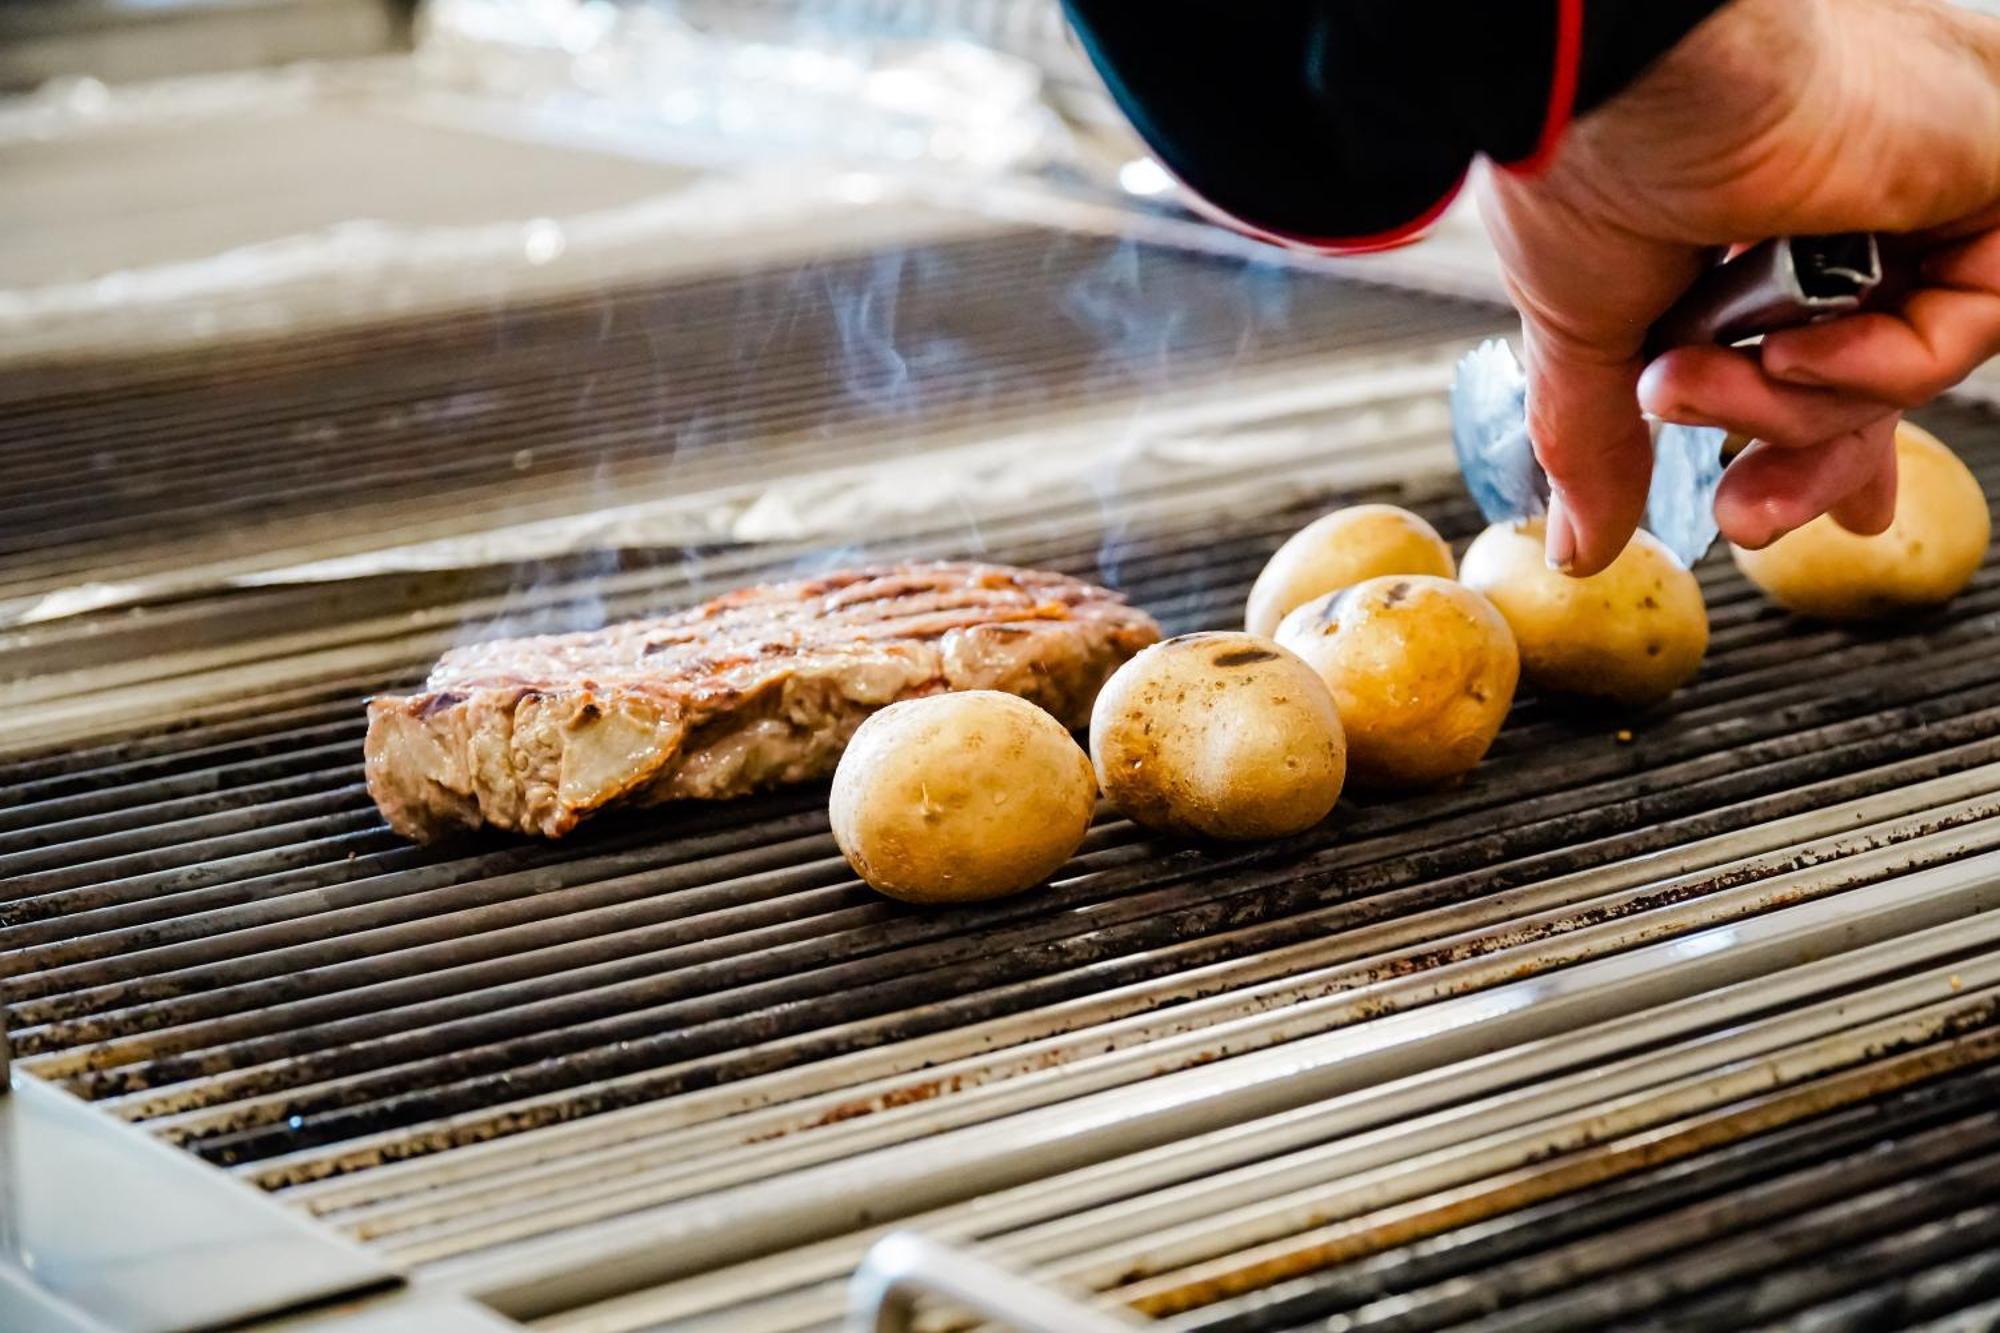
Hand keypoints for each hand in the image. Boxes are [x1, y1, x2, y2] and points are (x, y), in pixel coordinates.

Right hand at [1474, 0, 1999, 573]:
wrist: (1612, 77)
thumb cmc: (1581, 160)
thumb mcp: (1589, 329)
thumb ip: (1600, 437)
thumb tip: (1574, 545)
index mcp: (1769, 193)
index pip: (1824, 323)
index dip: (1805, 426)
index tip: (1759, 502)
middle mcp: (1862, 172)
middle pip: (1882, 359)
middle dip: (1813, 460)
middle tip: (1750, 518)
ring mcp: (1930, 170)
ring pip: (1909, 358)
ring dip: (1794, 411)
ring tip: (1688, 386)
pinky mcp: (1991, 169)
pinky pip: (1965, 330)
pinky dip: (1872, 368)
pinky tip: (1790, 344)